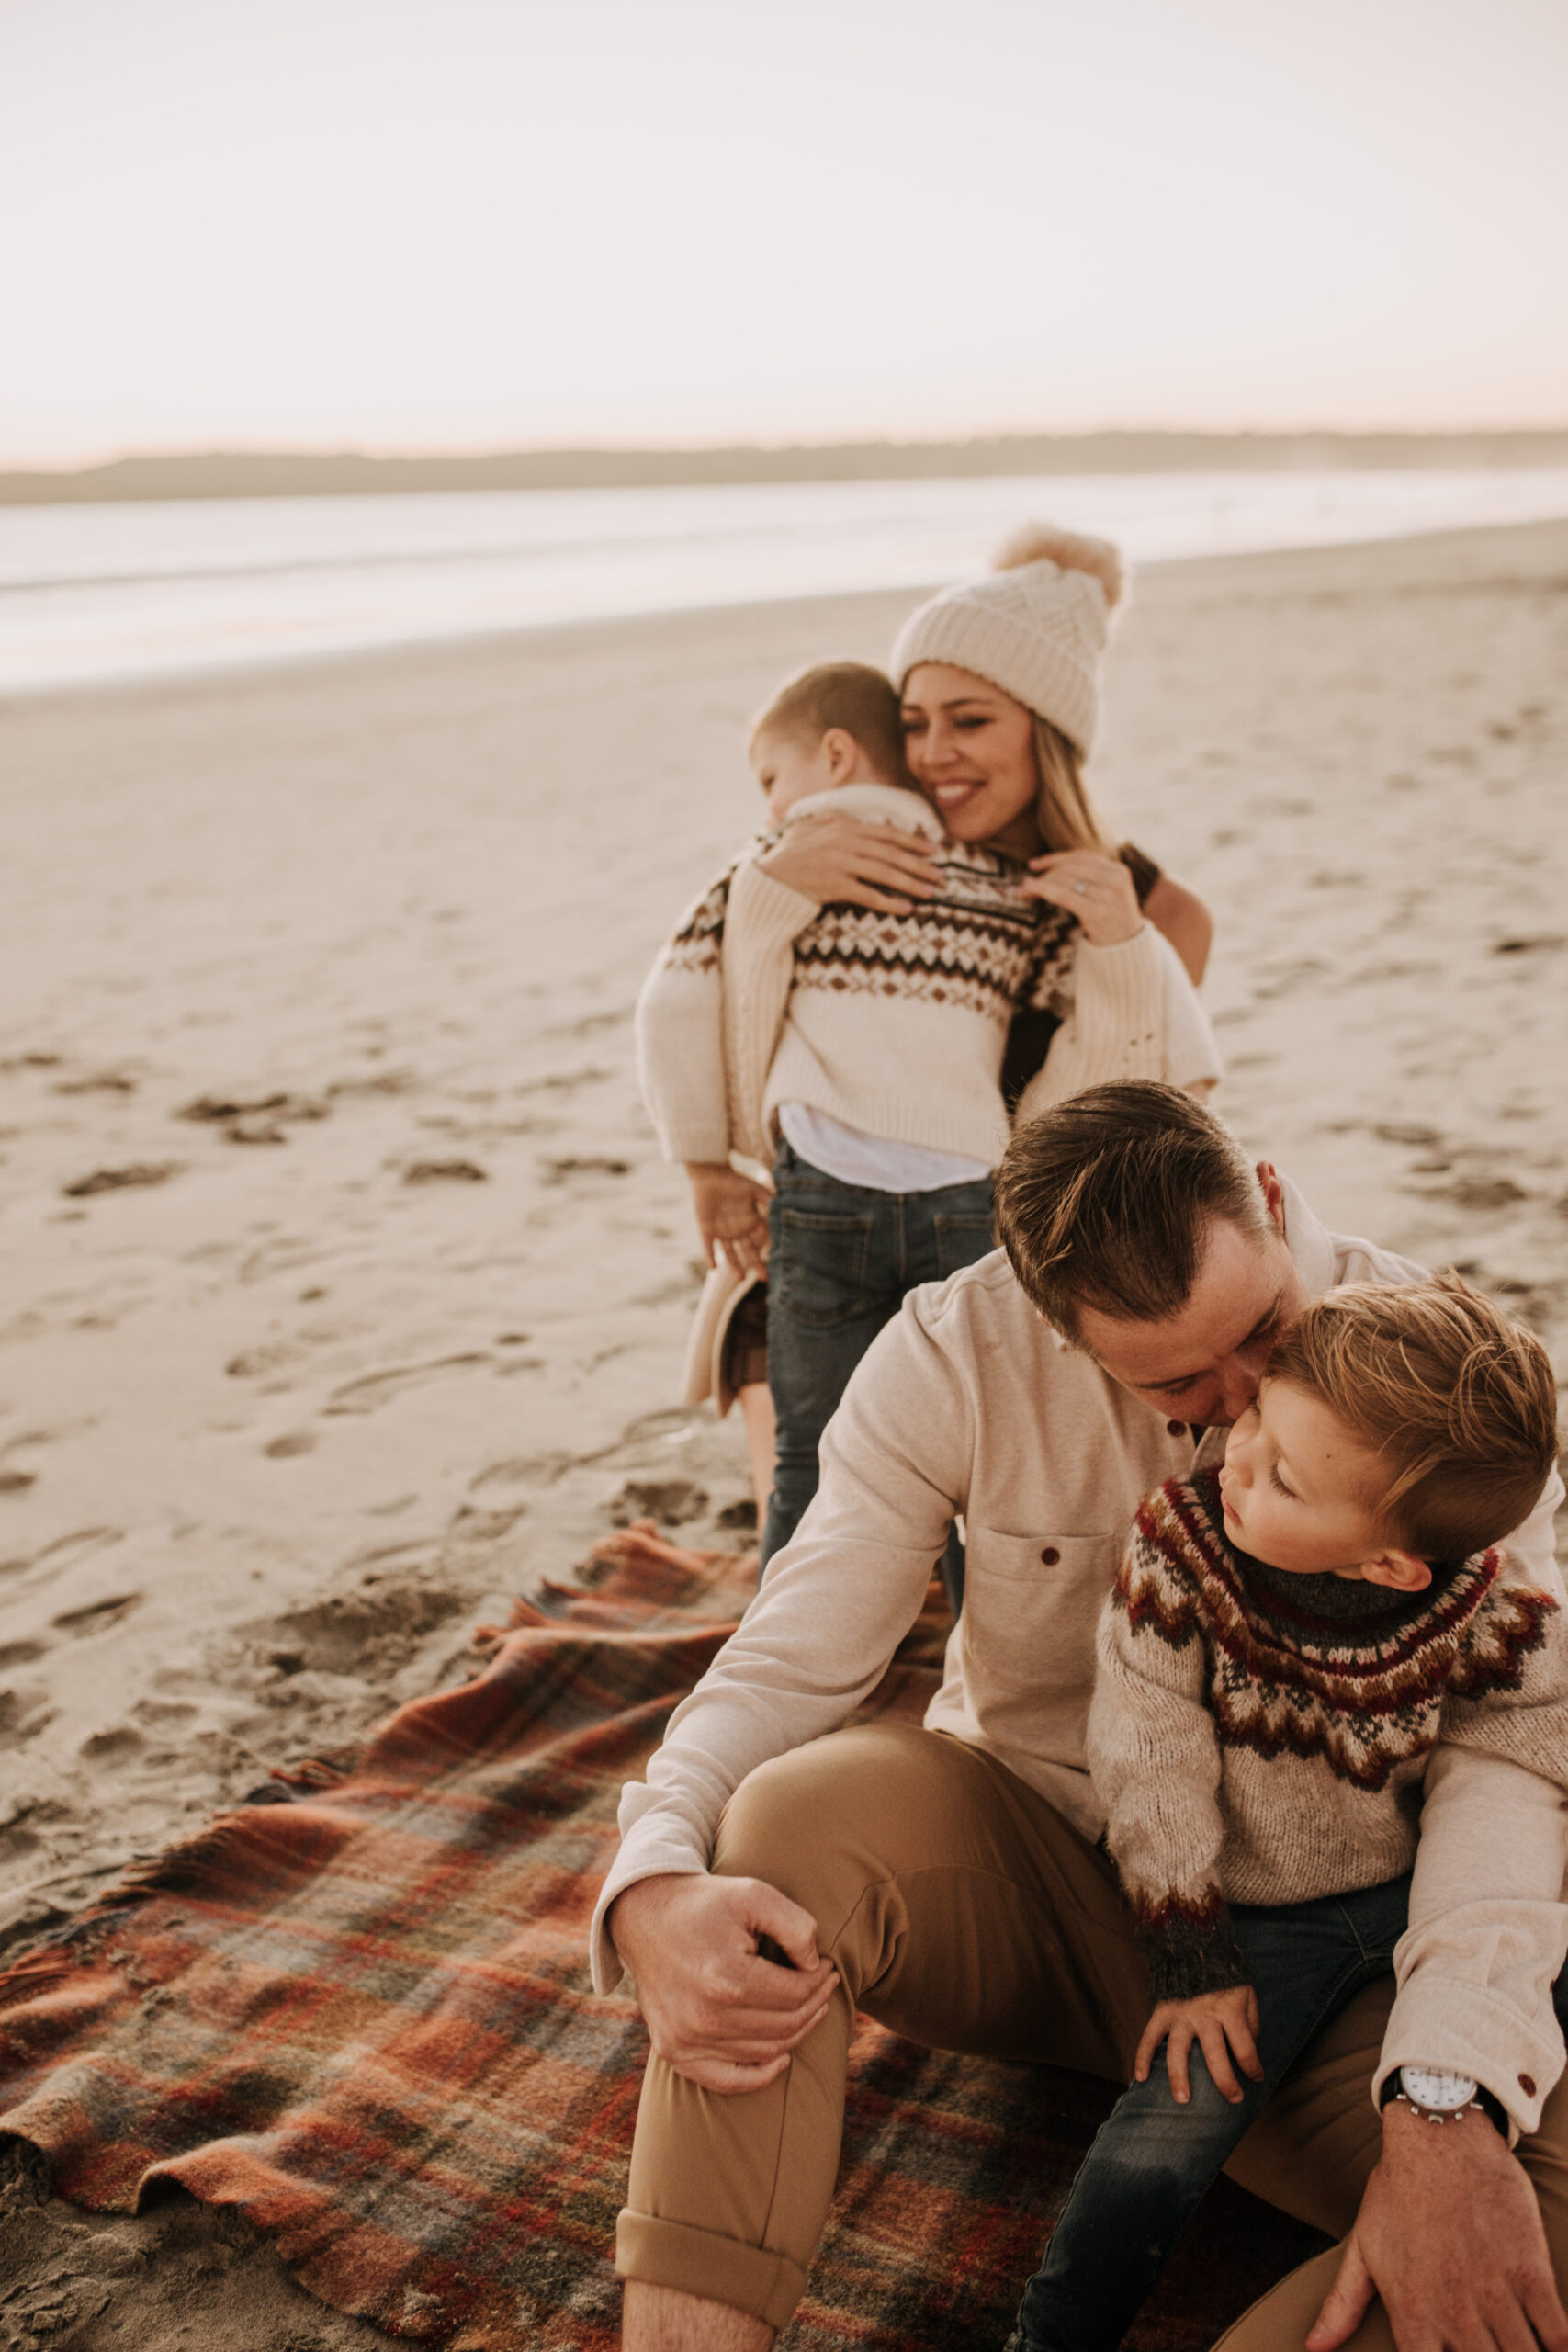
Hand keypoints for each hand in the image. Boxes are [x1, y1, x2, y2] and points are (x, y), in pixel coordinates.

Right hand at [608, 1871, 839, 2093]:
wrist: (645, 1916)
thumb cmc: (706, 1904)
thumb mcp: (754, 1895)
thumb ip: (795, 1926)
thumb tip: (815, 1965)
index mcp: (727, 1978)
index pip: (796, 1994)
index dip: (820, 1980)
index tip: (827, 1964)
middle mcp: (705, 2017)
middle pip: (785, 2026)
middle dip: (815, 2004)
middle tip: (825, 1985)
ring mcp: (686, 2039)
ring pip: (765, 2053)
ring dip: (797, 2032)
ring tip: (809, 2006)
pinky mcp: (673, 2051)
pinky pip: (725, 2081)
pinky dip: (758, 2076)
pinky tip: (781, 2059)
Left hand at [686, 1162, 769, 1276]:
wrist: (710, 1174)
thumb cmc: (734, 1180)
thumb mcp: (755, 1189)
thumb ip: (768, 1199)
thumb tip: (784, 1208)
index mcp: (750, 1221)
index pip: (762, 1239)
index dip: (769, 1249)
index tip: (778, 1259)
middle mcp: (738, 1229)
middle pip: (749, 1251)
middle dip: (756, 1265)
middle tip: (765, 1278)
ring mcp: (722, 1231)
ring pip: (730, 1253)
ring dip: (734, 1266)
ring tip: (740, 1279)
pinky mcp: (706, 1229)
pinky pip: (708, 1246)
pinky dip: (709, 1256)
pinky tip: (713, 1267)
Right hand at [756, 813, 939, 913]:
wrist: (766, 876)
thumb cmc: (790, 854)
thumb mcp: (811, 827)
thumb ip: (834, 822)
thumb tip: (857, 821)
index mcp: (843, 826)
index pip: (886, 833)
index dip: (912, 842)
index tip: (933, 851)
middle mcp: (845, 842)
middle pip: (891, 854)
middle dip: (919, 866)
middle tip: (940, 876)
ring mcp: (840, 863)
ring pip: (885, 873)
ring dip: (911, 884)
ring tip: (930, 893)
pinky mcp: (833, 886)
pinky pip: (868, 895)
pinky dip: (889, 902)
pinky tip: (905, 909)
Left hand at [1020, 849, 1140, 946]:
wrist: (1129, 950)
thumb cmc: (1112, 923)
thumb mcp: (1108, 895)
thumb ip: (1091, 879)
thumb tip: (1052, 869)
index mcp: (1118, 870)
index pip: (1081, 856)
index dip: (1054, 858)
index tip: (1033, 865)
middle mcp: (1115, 878)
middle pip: (1070, 868)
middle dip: (1044, 874)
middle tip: (1023, 884)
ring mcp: (1108, 895)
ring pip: (1065, 880)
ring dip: (1039, 884)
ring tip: (1022, 891)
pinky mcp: (1097, 912)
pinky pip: (1064, 896)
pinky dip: (1043, 890)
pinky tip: (1029, 890)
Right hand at [1135, 1983, 1262, 2104]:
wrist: (1194, 1945)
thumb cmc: (1224, 1974)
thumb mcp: (1246, 1991)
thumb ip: (1251, 2019)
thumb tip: (1252, 2045)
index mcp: (1229, 2010)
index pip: (1245, 2047)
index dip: (1254, 2067)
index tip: (1256, 2077)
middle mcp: (1204, 2016)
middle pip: (1215, 2055)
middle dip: (1225, 2082)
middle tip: (1233, 2099)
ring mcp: (1180, 2015)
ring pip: (1178, 2051)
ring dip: (1179, 2077)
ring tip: (1183, 2100)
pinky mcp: (1162, 2011)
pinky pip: (1149, 2036)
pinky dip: (1142, 2056)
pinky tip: (1141, 2078)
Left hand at [1307, 2099, 1567, 2351]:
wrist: (1440, 2135)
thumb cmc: (1397, 2192)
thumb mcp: (1362, 2247)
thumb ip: (1341, 2306)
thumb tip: (1312, 2348)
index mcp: (1412, 2313)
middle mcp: (1454, 2311)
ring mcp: (1494, 2292)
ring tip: (1517, 2351)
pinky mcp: (1529, 2269)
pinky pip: (1555, 2330)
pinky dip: (1559, 2347)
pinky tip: (1555, 2348)